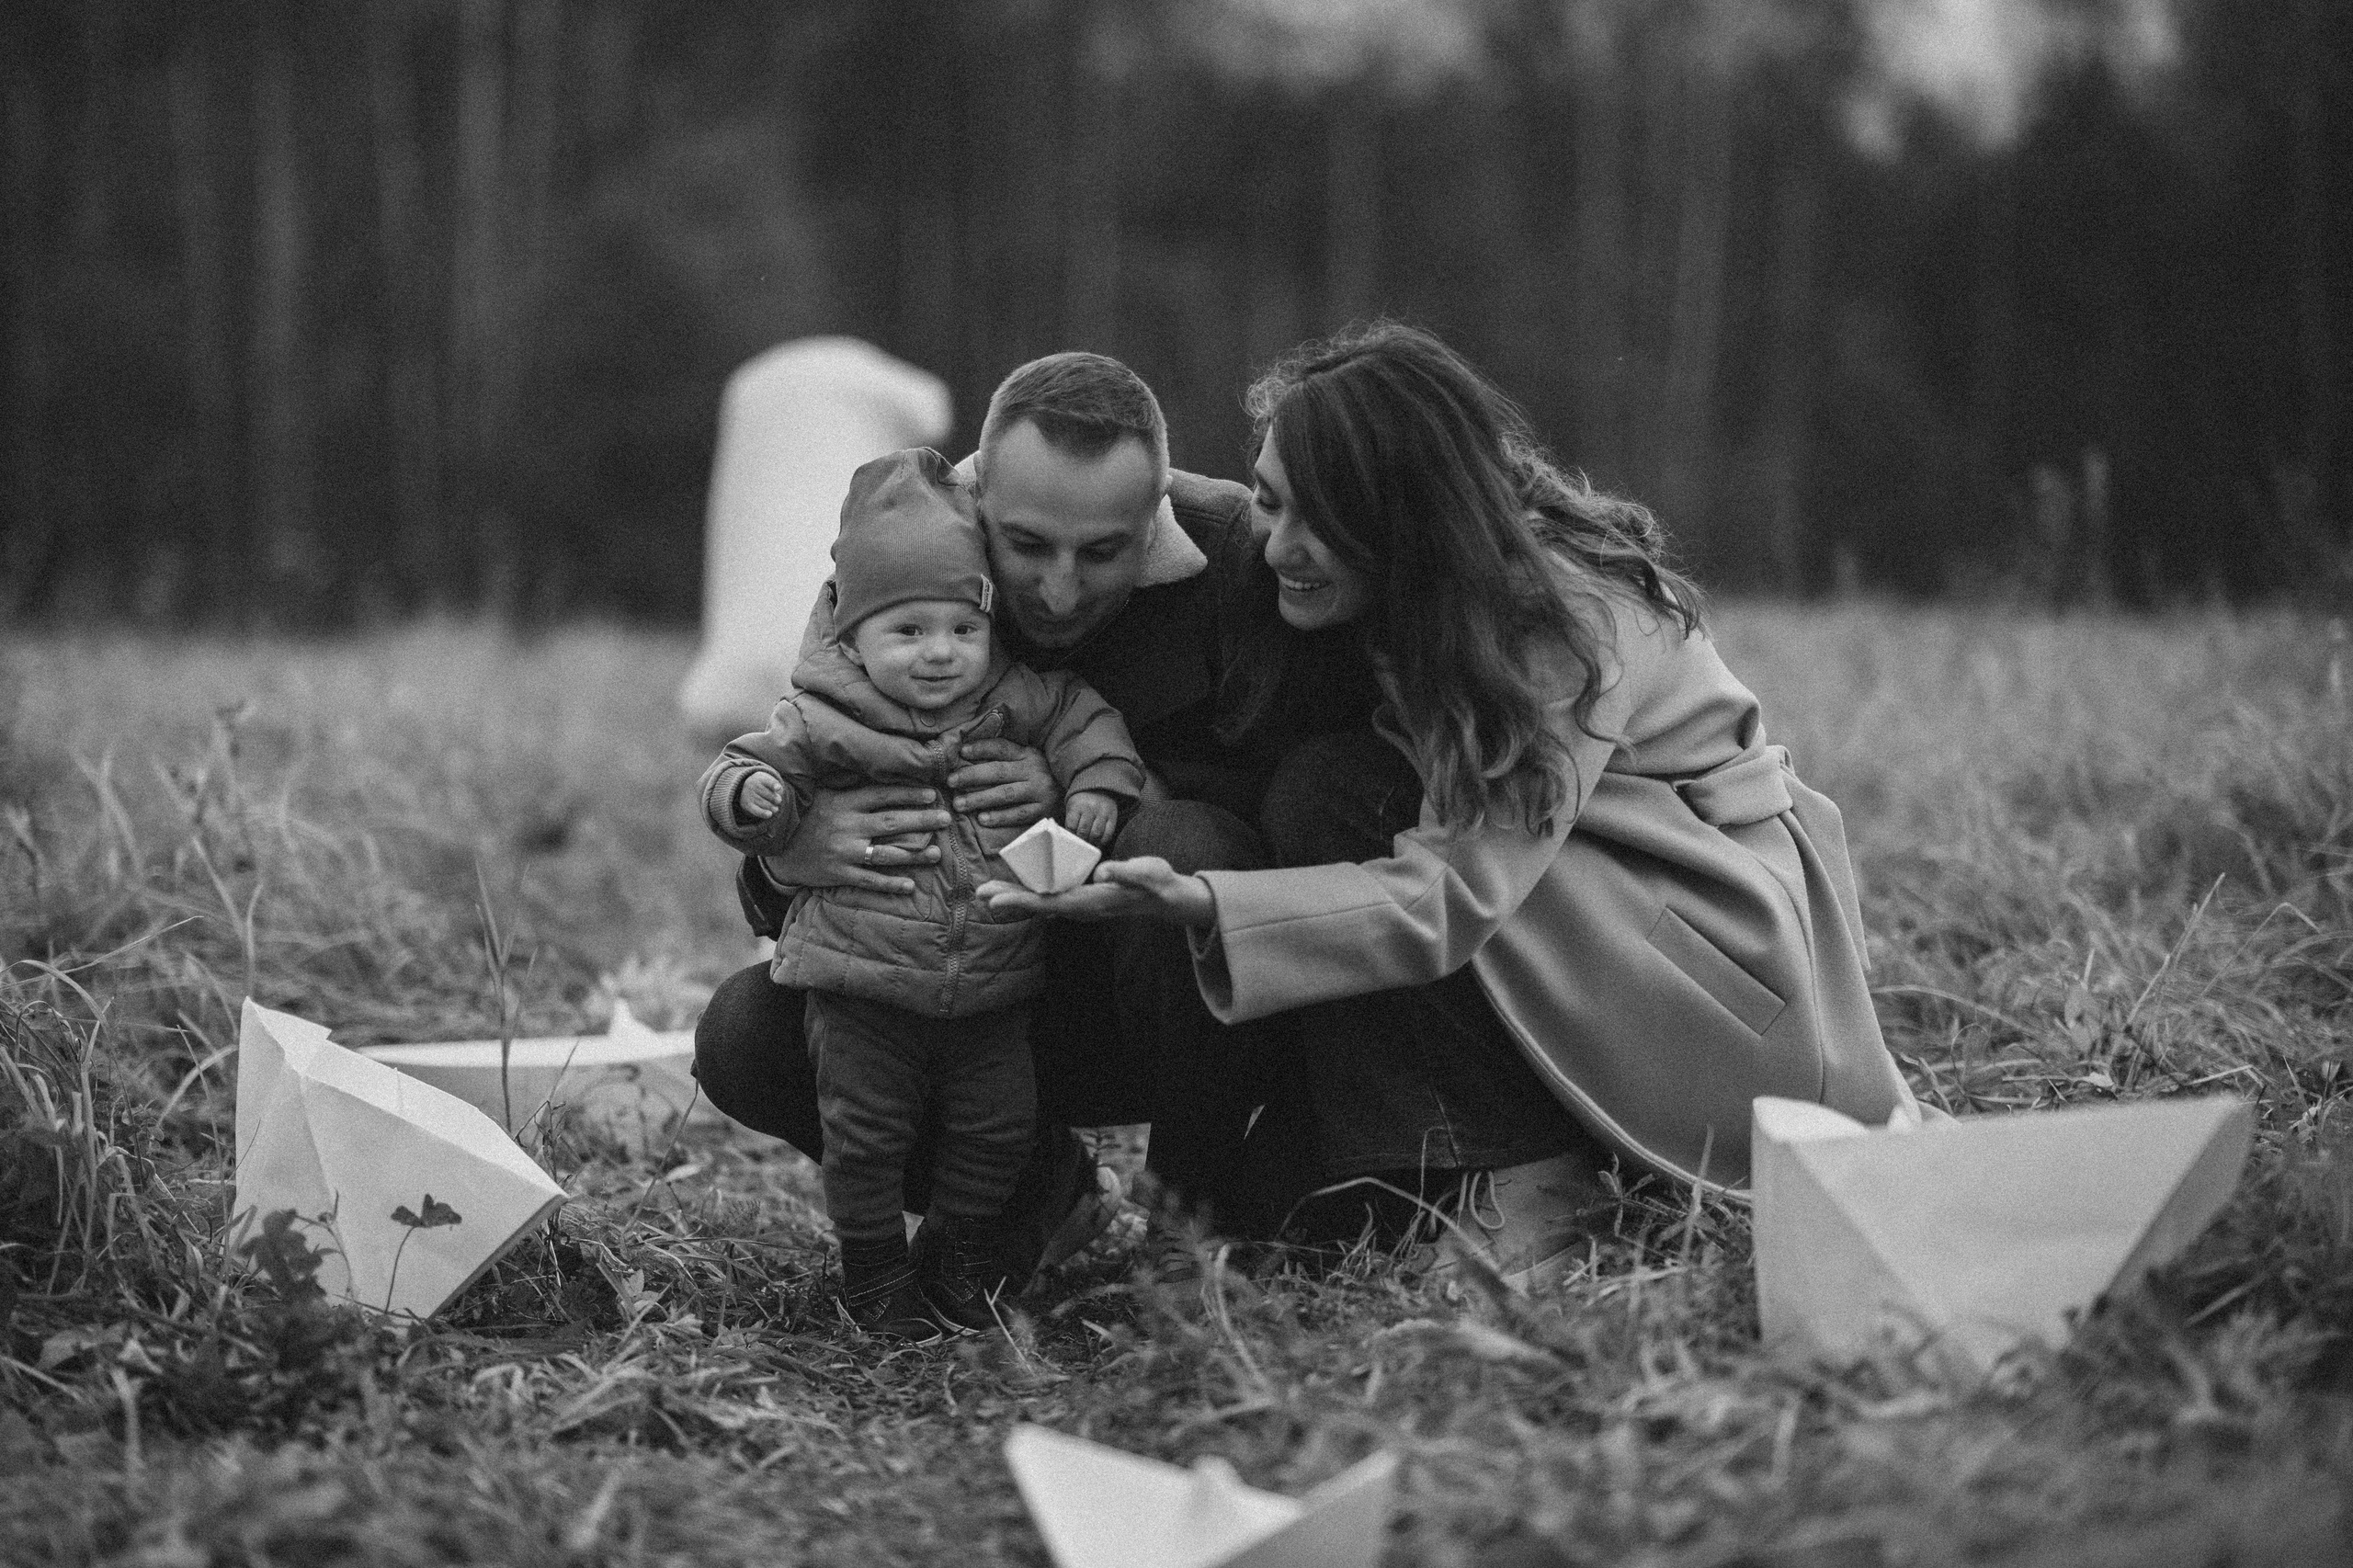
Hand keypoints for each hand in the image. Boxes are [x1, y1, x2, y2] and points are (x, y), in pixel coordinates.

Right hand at [737, 769, 786, 821]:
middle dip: (774, 798)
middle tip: (779, 800)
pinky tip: (770, 814)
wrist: (747, 788)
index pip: (767, 781)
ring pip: (762, 802)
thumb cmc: (764, 785)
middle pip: (766, 793)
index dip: (773, 784)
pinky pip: (755, 810)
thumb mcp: (770, 781)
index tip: (778, 787)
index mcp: (759, 778)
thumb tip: (778, 797)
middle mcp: (751, 785)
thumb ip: (776, 787)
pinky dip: (763, 813)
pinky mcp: (746, 804)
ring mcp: (748, 795)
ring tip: (776, 809)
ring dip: (771, 806)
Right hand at [759, 782, 948, 896]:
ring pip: (885, 853)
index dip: (909, 794)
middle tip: (947, 819)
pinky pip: (868, 880)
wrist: (775, 847)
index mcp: (844, 803)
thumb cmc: (805, 816)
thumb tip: (876, 766)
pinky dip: (890, 883)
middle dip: (922, 820)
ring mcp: (843, 852)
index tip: (933, 794)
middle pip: (891, 822)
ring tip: (938, 853)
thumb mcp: (823, 794)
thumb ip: (848, 785)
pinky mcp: (838, 874)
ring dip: (914, 853)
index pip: (882, 795)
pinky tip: (910, 886)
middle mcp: (847, 826)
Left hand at [948, 738, 1057, 829]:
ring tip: (959, 803)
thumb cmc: (1043, 776)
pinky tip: (982, 819)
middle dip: (972, 775)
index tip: (961, 752)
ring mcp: (1039, 791)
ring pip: (1005, 794)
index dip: (981, 748)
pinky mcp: (1043, 811)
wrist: (1076, 795)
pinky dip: (1000, 817)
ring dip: (979, 798)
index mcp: (1028, 755)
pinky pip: (1018, 814)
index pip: (1002, 748)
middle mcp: (1034, 771)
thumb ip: (1007, 756)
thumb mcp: (1030, 760)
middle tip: (950, 781)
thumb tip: (969, 752)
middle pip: (998, 771)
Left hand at [976, 855, 1213, 926]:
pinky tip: (1019, 890)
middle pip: (1038, 904)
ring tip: (989, 892)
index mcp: (1090, 901)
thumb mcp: (1145, 874)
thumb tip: (1102, 872)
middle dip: (1009, 899)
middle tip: (979, 893)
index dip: (1020, 900)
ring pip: (1042, 902)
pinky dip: (1031, 893)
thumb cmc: (1156, 882)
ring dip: (1016, 897)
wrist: (1167, 898)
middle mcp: (1081, 907)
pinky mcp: (1083, 899)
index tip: (995, 899)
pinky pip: (1051, 897)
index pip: (1048, 901)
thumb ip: (1124, 873)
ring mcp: (1081, 905)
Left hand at [1063, 789, 1119, 844]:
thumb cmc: (1081, 803)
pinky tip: (1099, 844)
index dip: (1071, 837)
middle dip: (1081, 842)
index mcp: (1077, 805)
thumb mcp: (1072, 808)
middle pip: (1084, 831)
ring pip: (1096, 834)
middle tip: (1080, 848)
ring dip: (1092, 843)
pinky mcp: (1112, 815)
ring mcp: (1103, 812)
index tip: (1071, 843)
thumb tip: (1070, 841)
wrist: (1097, 788)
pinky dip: (1103, 841)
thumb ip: (1071, 822)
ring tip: (1089, 847)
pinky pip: (1108, 833)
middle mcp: (1090, 808)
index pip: (1072, 826)